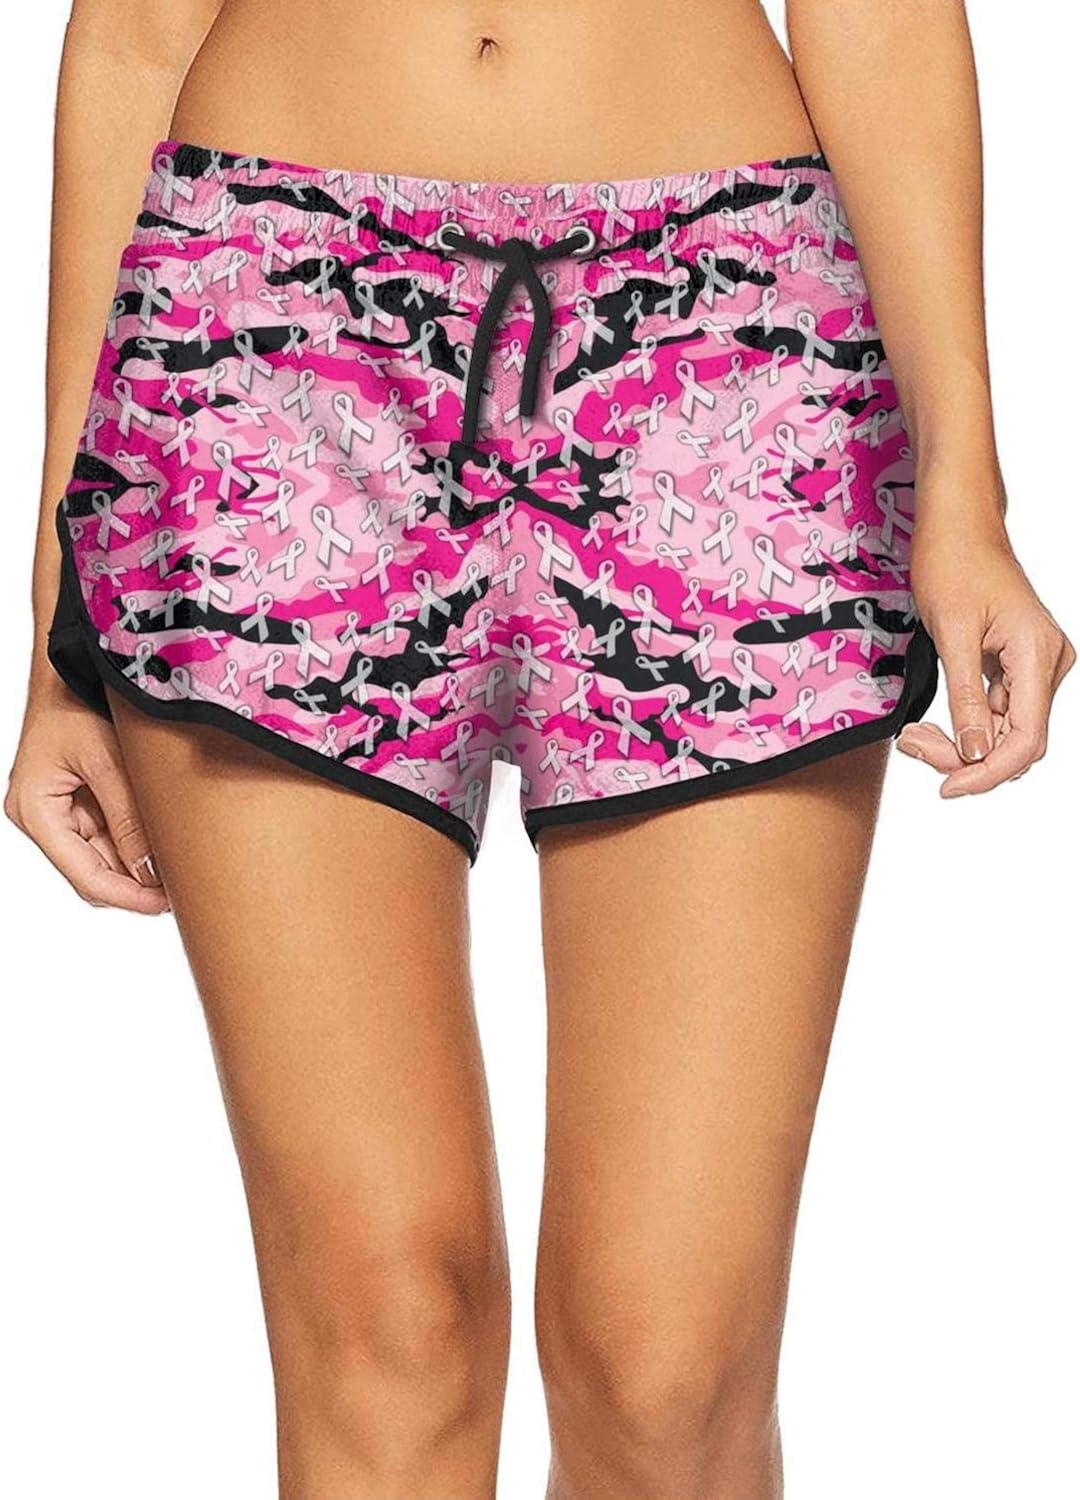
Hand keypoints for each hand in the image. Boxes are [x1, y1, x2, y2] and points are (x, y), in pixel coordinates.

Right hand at [6, 683, 169, 912]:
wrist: (71, 665)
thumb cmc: (76, 701)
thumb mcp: (106, 760)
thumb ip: (127, 817)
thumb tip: (152, 871)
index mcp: (36, 812)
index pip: (85, 876)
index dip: (128, 897)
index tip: (167, 905)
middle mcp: (43, 819)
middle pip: (94, 873)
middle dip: (137, 884)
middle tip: (184, 891)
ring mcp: (60, 812)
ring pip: (105, 858)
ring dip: (139, 865)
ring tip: (181, 868)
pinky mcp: (79, 802)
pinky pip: (108, 835)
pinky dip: (136, 842)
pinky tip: (166, 845)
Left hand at [899, 508, 1073, 795]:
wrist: (956, 525)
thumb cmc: (954, 563)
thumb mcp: (952, 634)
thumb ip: (965, 698)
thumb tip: (974, 754)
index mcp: (1039, 656)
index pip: (1026, 739)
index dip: (987, 772)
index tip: (947, 787)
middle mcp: (1046, 665)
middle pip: (1014, 742)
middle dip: (964, 757)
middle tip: (913, 745)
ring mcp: (1033, 667)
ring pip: (1002, 732)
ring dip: (959, 744)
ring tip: (913, 735)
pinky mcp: (1014, 667)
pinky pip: (994, 714)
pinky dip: (963, 725)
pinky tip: (928, 725)